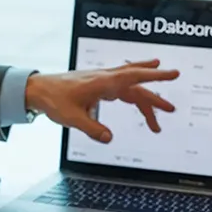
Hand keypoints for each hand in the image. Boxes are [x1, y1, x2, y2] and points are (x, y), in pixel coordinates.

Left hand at [24, 59, 178, 141]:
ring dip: (146, 99)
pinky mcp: (99, 85)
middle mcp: (106, 79)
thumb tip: (109, 138)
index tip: (171, 73)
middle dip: (155, 97)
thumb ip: (92, 128)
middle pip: (137, 86)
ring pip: (131, 87)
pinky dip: (135, 92)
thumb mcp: (72, 118)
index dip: (155, 76)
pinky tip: (140, 96)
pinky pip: (123, 87)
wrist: (39, 89)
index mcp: (102, 83)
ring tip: (162, 110)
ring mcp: (103, 81)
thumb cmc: (54, 99)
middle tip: (171, 109)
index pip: (134, 77)